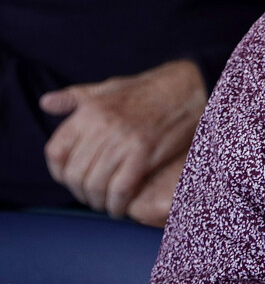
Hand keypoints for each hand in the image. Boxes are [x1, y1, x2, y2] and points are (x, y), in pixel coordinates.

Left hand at [39, 59, 206, 217]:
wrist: (187, 87)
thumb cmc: (146, 90)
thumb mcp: (107, 88)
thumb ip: (75, 97)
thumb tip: (45, 103)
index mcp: (89, 111)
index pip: (55, 152)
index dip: (59, 172)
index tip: (70, 179)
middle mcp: (101, 127)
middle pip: (75, 174)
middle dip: (80, 192)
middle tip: (91, 196)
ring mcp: (123, 141)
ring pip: (95, 185)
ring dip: (97, 202)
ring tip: (105, 204)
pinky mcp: (144, 154)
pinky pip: (120, 189)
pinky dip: (116, 204)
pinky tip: (119, 207)